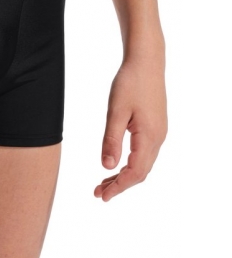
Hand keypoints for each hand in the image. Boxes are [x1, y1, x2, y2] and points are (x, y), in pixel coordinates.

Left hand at [94, 56, 166, 200]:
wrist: (146, 62)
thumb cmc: (129, 83)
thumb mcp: (116, 111)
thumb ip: (111, 140)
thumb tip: (107, 166)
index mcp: (149, 136)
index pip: (135, 172)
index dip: (118, 187)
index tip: (102, 196)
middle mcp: (158, 138)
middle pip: (141, 172)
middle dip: (120, 185)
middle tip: (98, 193)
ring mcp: (158, 132)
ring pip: (143, 163)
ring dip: (124, 175)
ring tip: (104, 182)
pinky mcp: (155, 126)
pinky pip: (144, 153)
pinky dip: (130, 163)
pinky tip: (118, 163)